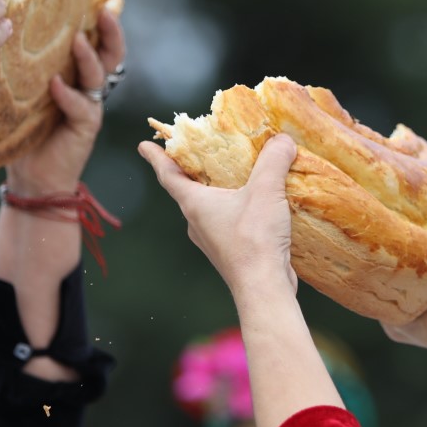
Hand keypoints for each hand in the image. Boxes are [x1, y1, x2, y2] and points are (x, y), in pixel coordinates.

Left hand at [4, 10, 125, 194]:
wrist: (33, 177)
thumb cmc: (24, 131)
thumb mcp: (25, 92)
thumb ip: (25, 67)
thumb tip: (0, 26)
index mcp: (77, 76)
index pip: (96, 44)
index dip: (102, 24)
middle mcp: (89, 89)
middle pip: (111, 55)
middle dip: (111, 33)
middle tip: (105, 12)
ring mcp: (90, 108)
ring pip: (98, 77)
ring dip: (87, 58)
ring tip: (76, 41)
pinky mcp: (85, 128)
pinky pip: (80, 107)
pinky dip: (68, 95)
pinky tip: (55, 86)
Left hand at [138, 133, 298, 295]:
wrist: (263, 287)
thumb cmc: (254, 239)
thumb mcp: (266, 190)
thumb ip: (273, 160)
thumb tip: (282, 139)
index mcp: (194, 204)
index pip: (168, 174)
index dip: (156, 157)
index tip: (143, 145)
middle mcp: (197, 222)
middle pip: (189, 189)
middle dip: (193, 169)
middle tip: (201, 150)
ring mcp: (212, 239)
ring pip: (209, 206)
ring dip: (218, 189)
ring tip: (236, 173)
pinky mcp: (229, 251)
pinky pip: (227, 220)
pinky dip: (236, 207)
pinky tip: (258, 203)